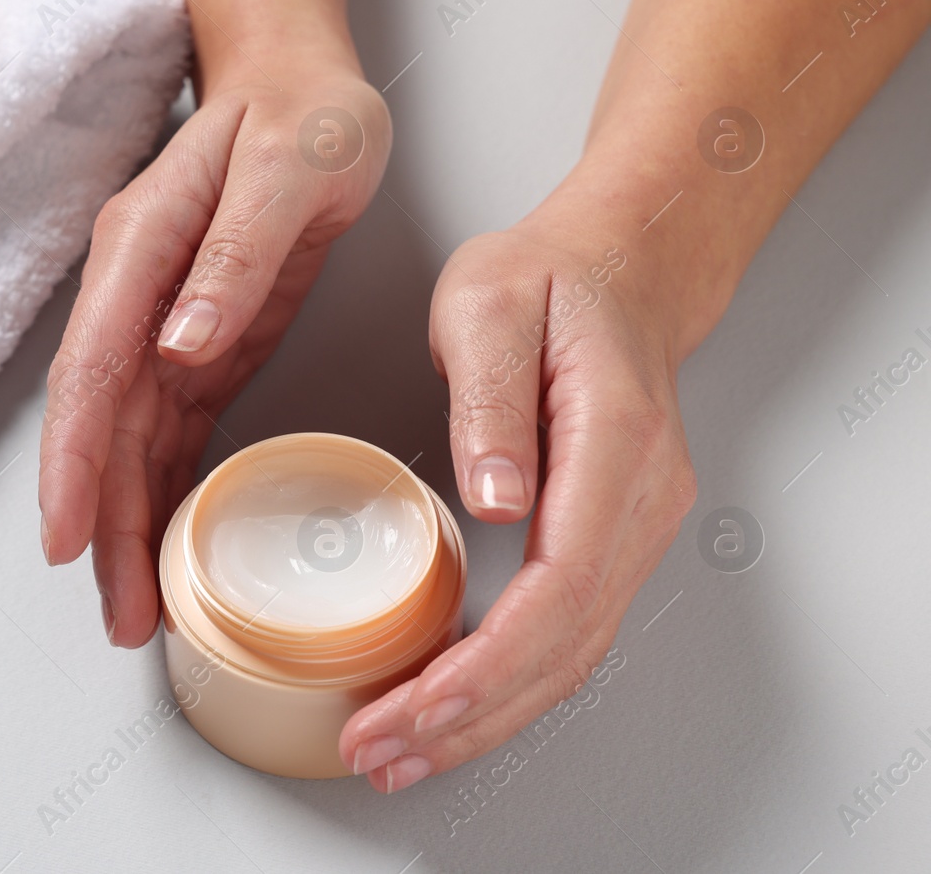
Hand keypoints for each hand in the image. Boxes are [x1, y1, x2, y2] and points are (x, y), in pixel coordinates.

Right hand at [39, 62, 391, 647]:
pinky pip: (169, 430)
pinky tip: (166, 543)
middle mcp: (137, 293)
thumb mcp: (290, 165)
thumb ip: (233, 253)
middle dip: (98, 522)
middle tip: (120, 615)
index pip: (91, 373)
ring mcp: (163, 320)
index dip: (72, 462)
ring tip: (138, 609)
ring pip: (128, 441)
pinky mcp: (200, 339)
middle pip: (100, 426)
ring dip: (125, 523)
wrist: (299, 79)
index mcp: (142, 251)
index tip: (65, 538)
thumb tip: (178, 343)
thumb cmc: (301, 111)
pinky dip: (162, 490)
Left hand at [338, 204, 697, 790]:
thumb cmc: (552, 277)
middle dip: (470, 718)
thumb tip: (498, 502)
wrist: (623, 266)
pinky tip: (453, 704)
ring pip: (571, 655)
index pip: (556, 594)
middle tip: (379, 754)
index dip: (481, 669)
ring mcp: (634, 525)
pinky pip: (567, 632)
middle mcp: (639, 501)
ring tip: (402, 751)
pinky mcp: (610, 536)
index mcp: (613, 446)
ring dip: (488, 716)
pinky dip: (509, 683)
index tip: (407, 708)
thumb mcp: (491, 303)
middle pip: (564, 648)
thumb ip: (490, 398)